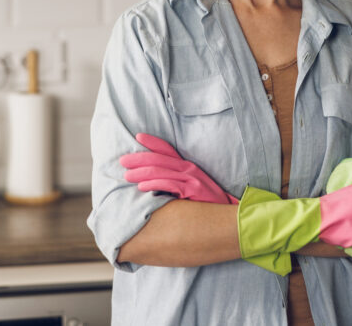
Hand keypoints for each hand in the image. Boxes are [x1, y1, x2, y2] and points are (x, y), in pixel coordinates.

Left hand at [120, 133, 238, 204]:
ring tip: (127, 176)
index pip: (167, 149)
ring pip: (161, 171)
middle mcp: (189, 169)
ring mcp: (191, 179)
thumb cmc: (207, 203)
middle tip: (122, 161)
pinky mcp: (193, 191)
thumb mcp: (193, 186)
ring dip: (141, 173)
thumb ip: (176, 181)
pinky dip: (153, 184)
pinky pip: (169, 185)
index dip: (153, 142)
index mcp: (188, 166)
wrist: (228, 216)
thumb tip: (154, 182)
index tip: (138, 136)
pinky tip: (142, 187)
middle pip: (159, 159)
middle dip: (139, 159)